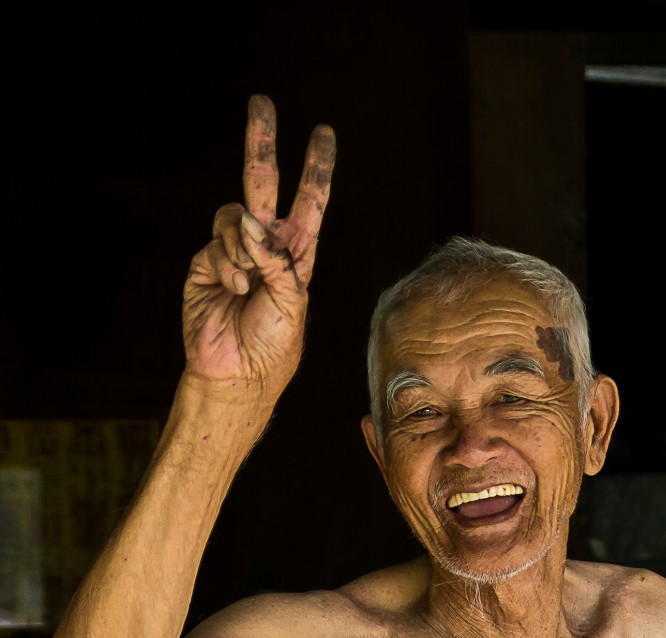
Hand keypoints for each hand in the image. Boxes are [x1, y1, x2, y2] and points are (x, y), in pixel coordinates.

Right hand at [182, 95, 335, 398]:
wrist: (237, 373)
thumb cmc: (274, 344)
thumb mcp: (292, 300)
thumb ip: (277, 258)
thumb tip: (248, 220)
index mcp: (297, 253)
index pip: (309, 202)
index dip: (316, 169)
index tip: (323, 133)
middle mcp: (265, 246)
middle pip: (263, 182)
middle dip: (261, 142)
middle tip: (261, 101)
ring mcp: (233, 252)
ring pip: (233, 213)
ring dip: (244, 241)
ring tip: (248, 279)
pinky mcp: (205, 263)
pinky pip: (217, 242)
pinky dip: (228, 263)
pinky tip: (233, 288)